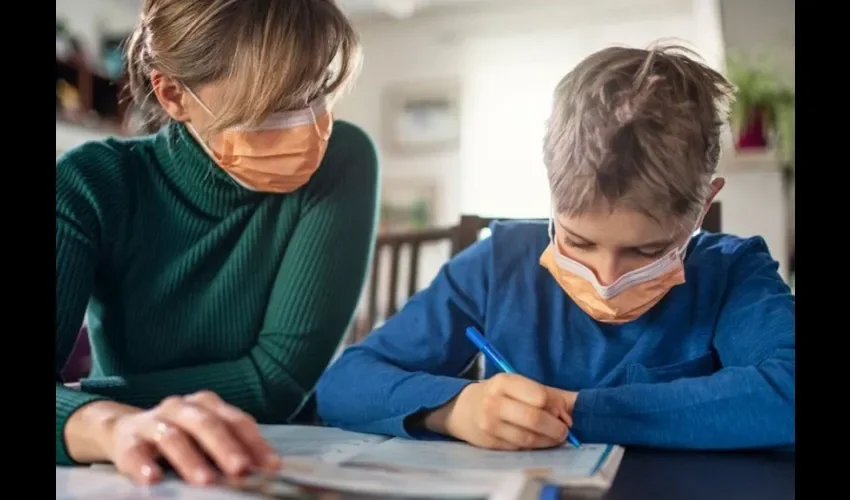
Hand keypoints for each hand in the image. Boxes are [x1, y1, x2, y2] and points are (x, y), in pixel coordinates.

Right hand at [100, 391, 280, 484]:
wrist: (122, 431)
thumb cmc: (178, 437)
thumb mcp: (205, 438)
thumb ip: (232, 450)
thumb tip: (265, 471)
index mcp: (207, 405)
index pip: (236, 421)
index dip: (255, 443)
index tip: (271, 466)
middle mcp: (181, 407)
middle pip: (207, 424)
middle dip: (226, 448)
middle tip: (241, 470)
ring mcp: (153, 421)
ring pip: (173, 436)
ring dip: (191, 460)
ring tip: (206, 481)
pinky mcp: (127, 439)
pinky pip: (134, 451)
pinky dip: (143, 465)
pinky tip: (153, 479)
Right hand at [425, 373, 573, 449]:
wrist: (465, 408)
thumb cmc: (502, 395)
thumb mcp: (522, 386)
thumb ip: (551, 396)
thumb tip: (573, 413)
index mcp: (505, 381)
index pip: (540, 396)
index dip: (557, 407)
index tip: (562, 413)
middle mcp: (494, 401)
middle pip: (534, 418)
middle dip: (556, 428)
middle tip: (563, 432)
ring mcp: (489, 424)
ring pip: (528, 438)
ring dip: (547, 441)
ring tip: (554, 438)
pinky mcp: (488, 443)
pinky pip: (519, 449)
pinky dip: (534, 448)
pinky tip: (537, 442)